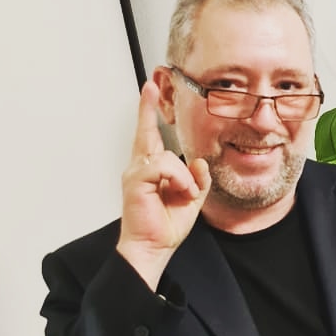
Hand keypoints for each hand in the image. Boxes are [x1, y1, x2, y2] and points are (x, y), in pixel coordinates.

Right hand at [116, 81, 211, 289]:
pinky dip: (178, 179)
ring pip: (166, 156)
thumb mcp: (192, 199)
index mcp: (153, 171)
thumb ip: (198, 179)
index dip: (149, 114)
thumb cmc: (166, 226)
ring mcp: (135, 174)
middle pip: (144, 133)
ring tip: (184, 194)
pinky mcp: (135, 181)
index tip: (149, 92)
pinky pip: (163, 167)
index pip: (150, 137)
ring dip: (183, 176)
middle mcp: (140, 168)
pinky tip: (180, 193)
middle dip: (146, 110)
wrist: (153, 247)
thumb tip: (200, 162)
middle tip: (148, 87)